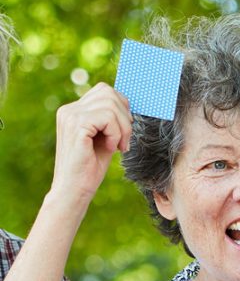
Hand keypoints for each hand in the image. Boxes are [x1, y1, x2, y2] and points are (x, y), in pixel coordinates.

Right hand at [50, 83, 132, 207]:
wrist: (75, 189)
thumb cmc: (91, 166)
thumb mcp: (105, 136)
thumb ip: (111, 118)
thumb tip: (128, 102)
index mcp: (74, 110)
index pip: (104, 91)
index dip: (122, 106)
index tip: (125, 129)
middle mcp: (69, 109)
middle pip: (109, 94)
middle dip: (125, 117)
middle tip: (125, 140)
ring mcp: (70, 116)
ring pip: (111, 105)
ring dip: (123, 128)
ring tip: (118, 146)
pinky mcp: (76, 126)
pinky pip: (107, 118)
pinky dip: (116, 134)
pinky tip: (111, 148)